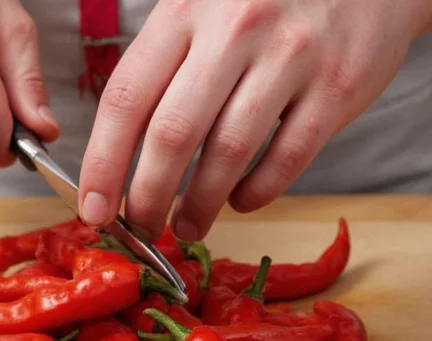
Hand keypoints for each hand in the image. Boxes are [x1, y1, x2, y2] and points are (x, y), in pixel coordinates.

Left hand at [78, 0, 431, 239]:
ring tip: (186, 228)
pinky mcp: (338, 86)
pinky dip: (258, 192)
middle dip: (148, 197)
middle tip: (140, 228)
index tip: (94, 209)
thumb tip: (116, 150)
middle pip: (172, 135)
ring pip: (229, 153)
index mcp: (185, 10)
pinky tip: (241, 201)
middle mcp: (234, 29)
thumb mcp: (201, 7)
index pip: (126, 98)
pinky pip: (289, 157)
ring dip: (200, 205)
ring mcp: (291, 56)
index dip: (102, 163)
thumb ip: (161, 64)